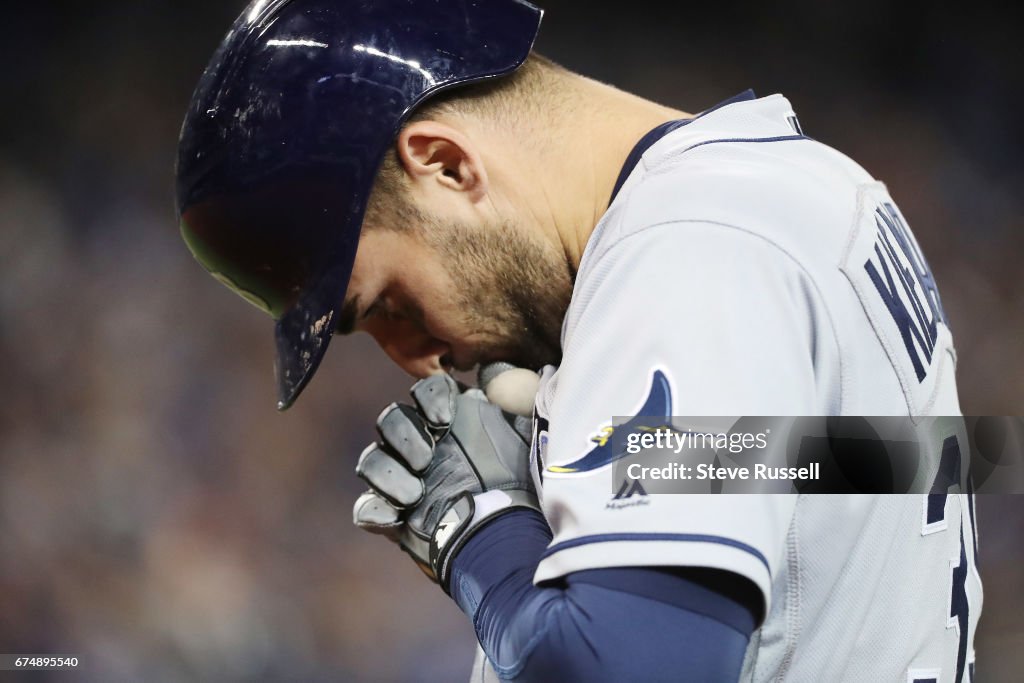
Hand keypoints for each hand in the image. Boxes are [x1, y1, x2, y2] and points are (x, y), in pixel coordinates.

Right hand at [352, 373, 539, 590]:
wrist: (518, 542)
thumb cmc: (525, 484)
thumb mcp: (531, 435)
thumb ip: (519, 397)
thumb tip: (496, 374)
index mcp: (452, 420)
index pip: (425, 391)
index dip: (428, 398)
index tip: (445, 419)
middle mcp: (424, 445)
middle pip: (391, 421)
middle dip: (404, 436)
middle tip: (426, 459)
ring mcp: (406, 482)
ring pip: (372, 461)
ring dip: (388, 473)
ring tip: (414, 495)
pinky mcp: (396, 519)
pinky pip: (367, 509)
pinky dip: (375, 511)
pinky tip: (396, 517)